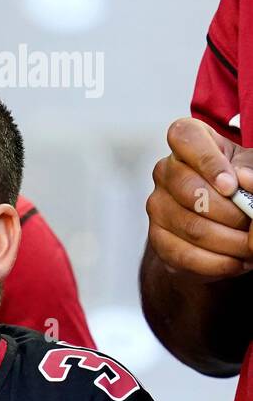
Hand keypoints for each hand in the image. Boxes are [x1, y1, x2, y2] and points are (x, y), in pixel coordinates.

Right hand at [147, 117, 252, 280]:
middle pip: (190, 191)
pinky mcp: (158, 239)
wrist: (223, 225)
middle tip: (252, 222)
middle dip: (231, 213)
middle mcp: (166, 171)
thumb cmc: (240, 188)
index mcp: (190, 144)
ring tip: (250, 245)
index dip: (207, 161)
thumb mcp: (251, 172)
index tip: (231, 186)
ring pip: (192, 227)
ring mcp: (157, 206)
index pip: (184, 137)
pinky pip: (185, 255)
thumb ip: (252, 171)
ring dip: (231, 242)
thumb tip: (244, 180)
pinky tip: (236, 260)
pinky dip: (218, 262)